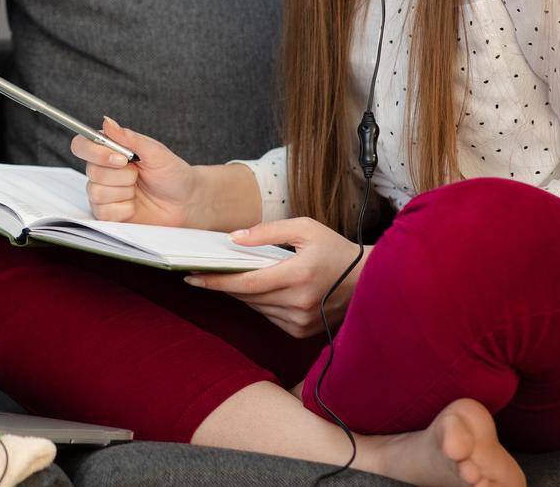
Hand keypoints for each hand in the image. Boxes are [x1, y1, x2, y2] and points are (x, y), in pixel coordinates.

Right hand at [70, 117, 196, 226]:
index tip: (121, 158)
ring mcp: (103, 193)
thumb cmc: (172, 174)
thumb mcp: (155, 152)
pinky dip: (124, 209)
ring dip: (124, 192)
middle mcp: (102, 170)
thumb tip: (107, 121)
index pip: (82, 145)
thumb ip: (129, 138)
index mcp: (110, 150)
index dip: (95, 152)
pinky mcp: (107, 213)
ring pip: (96, 192)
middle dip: (122, 175)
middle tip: (139, 175)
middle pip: (91, 171)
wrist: (185, 203)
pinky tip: (134, 205)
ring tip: (138, 190)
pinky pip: (104, 211)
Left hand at [184, 217, 369, 337]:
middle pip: (247, 296)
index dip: (216, 281)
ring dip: (241, 294)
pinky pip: (268, 316)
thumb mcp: (304, 228)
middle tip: (201, 272)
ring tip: (229, 277)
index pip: (246, 283)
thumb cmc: (335, 249)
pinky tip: (259, 289)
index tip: (192, 277)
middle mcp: (299, 303)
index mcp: (299, 275)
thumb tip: (233, 239)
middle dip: (223, 284)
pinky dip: (259, 303)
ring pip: (256, 307)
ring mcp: (301, 321)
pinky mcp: (301, 331)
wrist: (368, 281)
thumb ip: (267, 232)